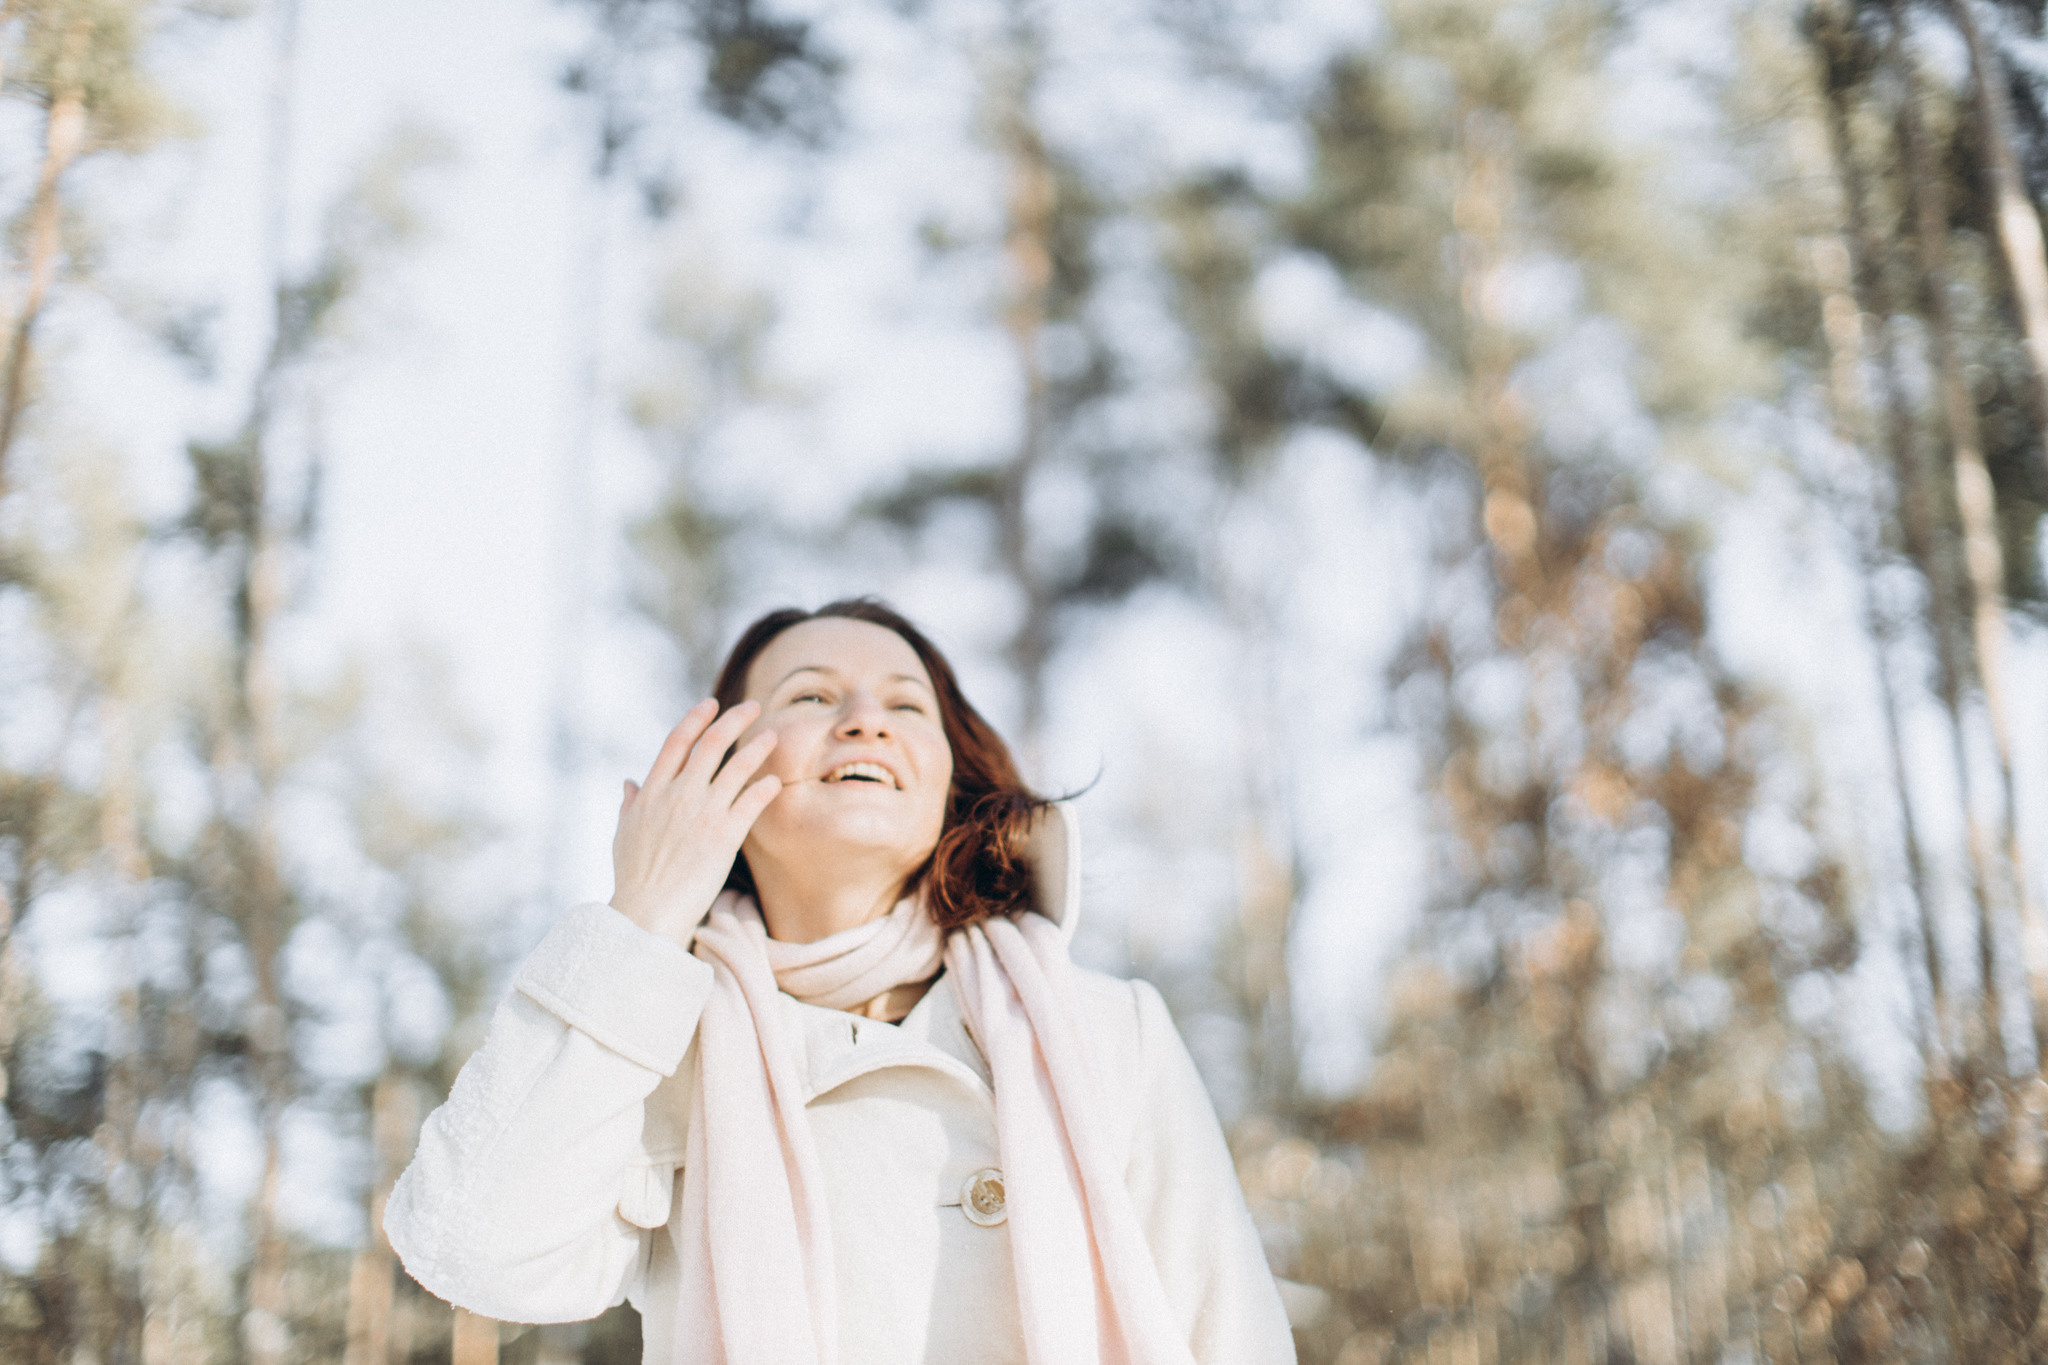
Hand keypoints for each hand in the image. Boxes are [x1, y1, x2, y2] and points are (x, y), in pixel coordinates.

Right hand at [609, 698, 782, 946]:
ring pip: (737, 766)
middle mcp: (678, 795)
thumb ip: (629, 805)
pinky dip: (766, 787)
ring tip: (773, 736)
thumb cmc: (634, 879)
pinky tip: (776, 781)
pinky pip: (752, 801)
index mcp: (652, 792)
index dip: (696, 719)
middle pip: (711, 744)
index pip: (677, 742)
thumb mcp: (623, 836)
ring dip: (758, 747)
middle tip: (753, 707)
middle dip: (735, 720)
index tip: (712, 704)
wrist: (648, 913)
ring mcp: (702, 813)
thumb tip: (629, 782)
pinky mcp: (724, 835)